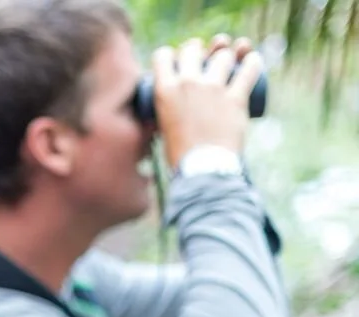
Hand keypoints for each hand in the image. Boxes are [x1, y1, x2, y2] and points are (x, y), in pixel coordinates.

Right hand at [152, 34, 262, 166]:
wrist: (202, 169)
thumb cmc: (179, 155)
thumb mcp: (163, 129)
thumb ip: (164, 117)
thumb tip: (162, 116)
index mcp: (165, 91)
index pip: (163, 55)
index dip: (170, 55)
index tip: (177, 61)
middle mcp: (188, 82)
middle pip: (193, 48)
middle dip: (198, 48)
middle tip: (203, 57)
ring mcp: (213, 88)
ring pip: (223, 55)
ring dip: (226, 54)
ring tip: (229, 62)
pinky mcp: (236, 97)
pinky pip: (250, 69)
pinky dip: (253, 61)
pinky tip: (253, 59)